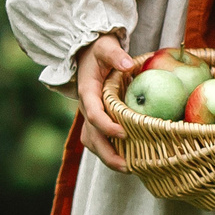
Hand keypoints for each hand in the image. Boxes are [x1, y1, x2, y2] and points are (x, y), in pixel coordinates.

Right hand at [74, 32, 137, 171]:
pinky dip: (109, 151)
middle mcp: (86, 107)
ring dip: (107, 157)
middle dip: (107, 153)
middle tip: (127, 167)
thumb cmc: (99, 50)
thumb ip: (115, 54)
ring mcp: (89, 115)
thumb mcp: (106, 46)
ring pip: (93, 142)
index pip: (93, 114)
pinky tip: (127, 159)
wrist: (89, 53)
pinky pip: (98, 140)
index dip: (106, 126)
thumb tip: (127, 64)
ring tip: (128, 168)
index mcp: (88, 92)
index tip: (124, 133)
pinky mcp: (95, 120)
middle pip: (92, 136)